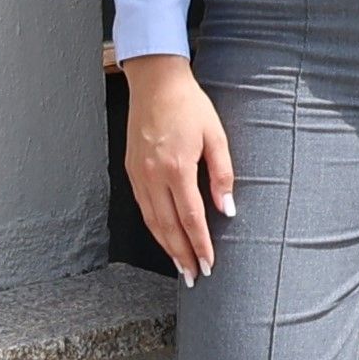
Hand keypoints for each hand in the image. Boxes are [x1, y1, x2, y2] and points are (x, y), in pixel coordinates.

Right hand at [119, 57, 235, 283]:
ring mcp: (138, 174)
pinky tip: (165, 237)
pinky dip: (154, 228)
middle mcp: (153, 175)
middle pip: (167, 227)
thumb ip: (222, 175)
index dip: (200, 244)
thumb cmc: (189, 105)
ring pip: (152, 221)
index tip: (208, 264)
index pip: (190, 217)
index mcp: (176, 167)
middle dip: (181, 255)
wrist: (155, 82)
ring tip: (180, 266)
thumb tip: (227, 209)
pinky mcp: (131, 170)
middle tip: (193, 276)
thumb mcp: (216, 136)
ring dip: (166, 247)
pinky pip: (143, 207)